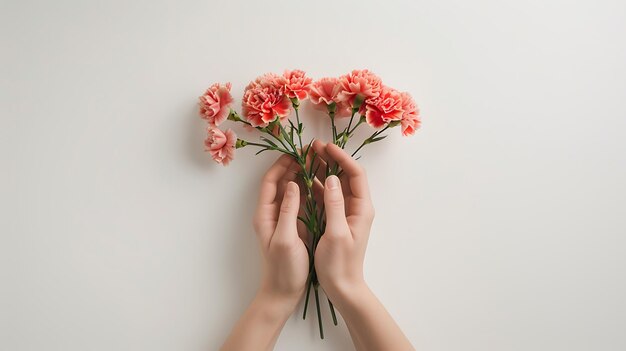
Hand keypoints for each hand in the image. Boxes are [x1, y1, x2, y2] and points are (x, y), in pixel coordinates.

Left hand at [253, 154, 309, 307]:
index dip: (282, 164)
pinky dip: (309, 190)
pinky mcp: (295, 226)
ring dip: (303, 175)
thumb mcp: (286, 239)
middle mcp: (272, 213)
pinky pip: (301, 202)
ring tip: (318, 162)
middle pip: (281, 182)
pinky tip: (322, 184)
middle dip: (294, 165)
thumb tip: (293, 183)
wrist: (283, 293)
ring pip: (292, 190)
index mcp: (265, 214)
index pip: (270, 181)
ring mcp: (284, 219)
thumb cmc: (283, 269)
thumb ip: (288, 211)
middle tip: (311, 153)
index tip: (297, 152)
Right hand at [312, 142, 374, 301]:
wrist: (343, 287)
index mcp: (361, 208)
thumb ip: (334, 204)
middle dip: (330, 159)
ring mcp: (347, 213)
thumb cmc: (340, 264)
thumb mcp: (336, 233)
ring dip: (322, 170)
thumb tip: (330, 178)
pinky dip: (316, 185)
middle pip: (346, 175)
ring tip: (306, 158)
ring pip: (336, 184)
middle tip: (312, 147)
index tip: (324, 147)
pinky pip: (328, 196)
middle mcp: (357, 207)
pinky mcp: (337, 219)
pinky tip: (303, 179)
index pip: (355, 174)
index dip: (341, 157)